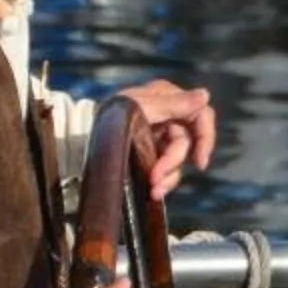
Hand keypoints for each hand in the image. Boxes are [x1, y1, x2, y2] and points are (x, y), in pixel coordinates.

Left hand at [114, 79, 217, 201]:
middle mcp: (168, 117)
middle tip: (156, 178)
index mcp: (168, 98)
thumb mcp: (141, 106)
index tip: (199, 161)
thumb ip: (174, 104)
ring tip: (153, 189)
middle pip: (187, 143)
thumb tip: (205, 96)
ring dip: (168, 177)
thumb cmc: (111, 114)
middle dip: (172, 163)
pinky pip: (167, 170)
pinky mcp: (152, 154)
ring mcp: (160, 137)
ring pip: (178, 160)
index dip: (206, 137)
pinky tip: (153, 191)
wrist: (82, 136)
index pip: (200, 115)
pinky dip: (163, 181)